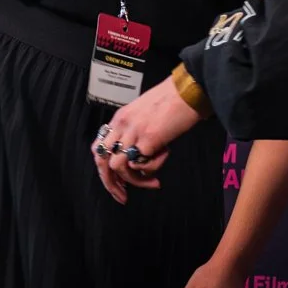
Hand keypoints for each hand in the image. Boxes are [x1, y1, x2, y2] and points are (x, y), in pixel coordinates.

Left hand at [93, 77, 204, 204]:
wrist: (188, 90)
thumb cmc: (173, 101)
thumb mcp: (145, 114)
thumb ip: (136, 133)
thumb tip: (139, 158)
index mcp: (119, 119)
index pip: (99, 148)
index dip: (105, 170)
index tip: (118, 182)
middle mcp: (121, 125)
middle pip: (102, 161)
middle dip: (110, 184)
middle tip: (123, 196)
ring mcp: (133, 132)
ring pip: (118, 167)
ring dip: (134, 181)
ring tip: (152, 182)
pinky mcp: (148, 138)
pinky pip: (140, 164)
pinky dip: (150, 169)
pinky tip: (165, 158)